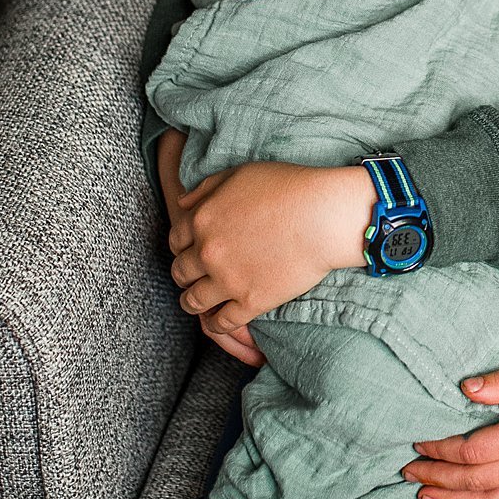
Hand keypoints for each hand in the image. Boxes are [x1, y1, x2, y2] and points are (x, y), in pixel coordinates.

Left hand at [159, 134, 267, 364]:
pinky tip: (220, 320)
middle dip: (184, 275)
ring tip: (199, 303)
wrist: (323, 216)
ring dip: (192, 302)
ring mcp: (227, 280)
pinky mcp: (250, 302)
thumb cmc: (288, 188)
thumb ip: (206, 189)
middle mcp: (207, 252)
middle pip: (180, 272)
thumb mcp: (240, 174)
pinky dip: (216, 324)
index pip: (175, 241)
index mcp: (202, 219)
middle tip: (194, 277)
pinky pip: (221, 323)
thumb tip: (182, 204)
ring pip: (193, 302)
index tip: (190, 252)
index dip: (181, 247)